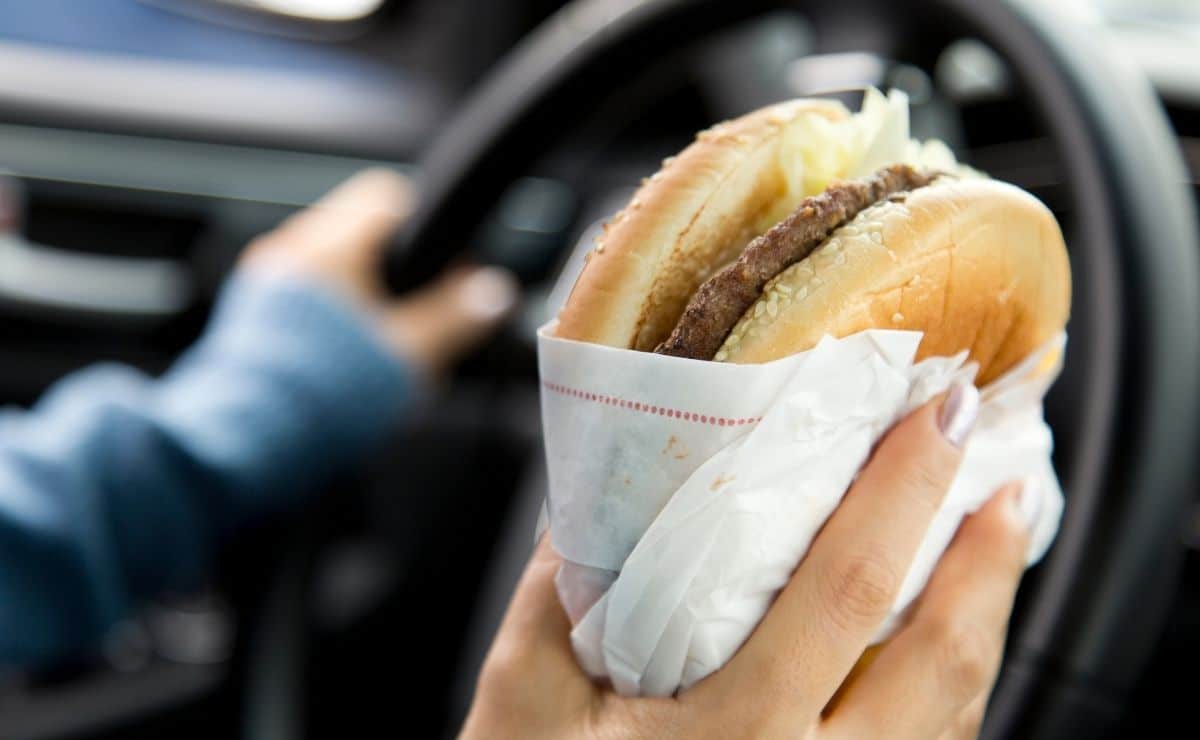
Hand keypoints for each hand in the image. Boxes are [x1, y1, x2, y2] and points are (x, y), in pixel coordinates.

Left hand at [240, 168, 518, 373]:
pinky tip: (347, 360)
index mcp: (331, 246)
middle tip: (422, 318)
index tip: (448, 275)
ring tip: (384, 345)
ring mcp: (265, 282)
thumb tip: (495, 291)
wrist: (248, 443)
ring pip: (334, 265)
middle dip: (399, 270)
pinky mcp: (250, 316)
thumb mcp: (410, 355)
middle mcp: (292, 251)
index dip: (430, 230)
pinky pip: (305, 295)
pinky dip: (333, 315)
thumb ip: (459, 318)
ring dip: (366, 294)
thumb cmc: (325, 396)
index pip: (390, 197)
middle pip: (362, 232)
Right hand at [460, 384, 1033, 739]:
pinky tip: (942, 642)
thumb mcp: (524, 693)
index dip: (903, 493)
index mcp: (733, 736)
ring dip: (984, 620)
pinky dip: (951, 683)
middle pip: (941, 663)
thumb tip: (598, 488)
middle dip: (988, 561)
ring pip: (952, 714)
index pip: (845, 591)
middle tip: (1006, 478)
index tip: (938, 418)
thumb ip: (555, 586)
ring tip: (994, 545)